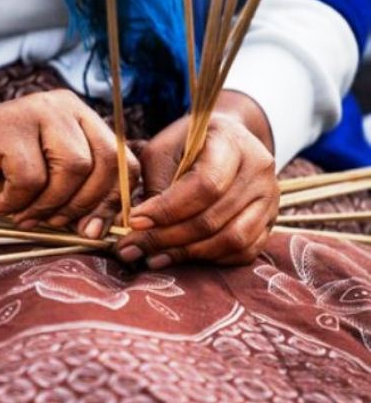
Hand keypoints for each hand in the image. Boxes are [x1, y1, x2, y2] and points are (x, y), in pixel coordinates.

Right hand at [0, 90, 138, 236]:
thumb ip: (75, 194)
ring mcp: (37, 112)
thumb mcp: (46, 180)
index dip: (111, 200)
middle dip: (83, 205)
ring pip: (72, 168)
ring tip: (24, 215)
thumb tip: (99, 230)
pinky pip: (31, 176)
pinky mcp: (9, 126)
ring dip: (49, 204)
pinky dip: (17, 201)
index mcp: (82, 119)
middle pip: (103, 163)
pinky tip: (1, 203)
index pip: (121, 160)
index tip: (91, 228)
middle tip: (55, 224)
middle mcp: (65, 109)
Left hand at [117, 90, 278, 267]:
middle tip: (131, 248)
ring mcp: (270, 198)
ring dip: (186, 254)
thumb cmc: (186, 146)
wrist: (226, 142)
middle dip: (166, 238)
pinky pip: (243, 251)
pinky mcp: (270, 221)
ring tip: (151, 258)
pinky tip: (179, 258)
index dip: (167, 209)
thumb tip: (136, 228)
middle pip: (214, 218)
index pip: (205, 185)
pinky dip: (210, 260)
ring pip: (231, 239)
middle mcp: (259, 170)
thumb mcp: (164, 152)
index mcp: (232, 143)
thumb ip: (155, 185)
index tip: (134, 221)